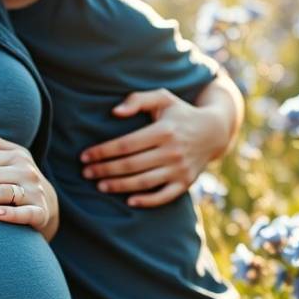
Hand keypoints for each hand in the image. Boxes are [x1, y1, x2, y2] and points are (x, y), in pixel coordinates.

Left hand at [80, 88, 233, 207]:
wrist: (214, 131)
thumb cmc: (180, 113)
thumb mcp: (163, 97)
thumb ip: (137, 100)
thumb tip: (114, 112)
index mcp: (164, 130)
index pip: (125, 144)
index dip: (102, 152)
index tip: (84, 156)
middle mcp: (172, 151)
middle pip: (131, 165)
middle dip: (104, 170)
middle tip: (86, 173)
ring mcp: (180, 169)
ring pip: (143, 182)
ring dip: (119, 186)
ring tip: (99, 186)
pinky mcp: (185, 183)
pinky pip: (164, 196)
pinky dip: (147, 201)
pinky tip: (129, 201)